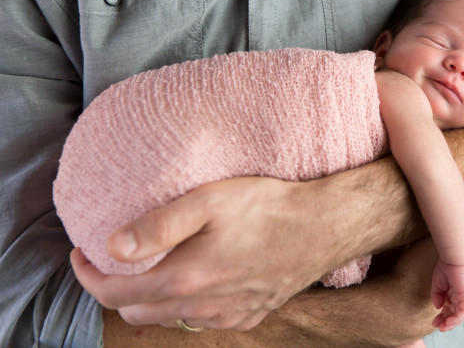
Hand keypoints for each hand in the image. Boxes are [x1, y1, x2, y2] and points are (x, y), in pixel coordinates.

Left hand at [72, 175, 352, 330]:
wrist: (325, 226)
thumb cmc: (268, 207)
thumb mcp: (209, 201)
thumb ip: (158, 226)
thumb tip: (111, 246)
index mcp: (184, 279)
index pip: (115, 292)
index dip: (88, 275)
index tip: (81, 252)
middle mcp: (201, 307)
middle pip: (138, 311)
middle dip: (115, 288)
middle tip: (112, 259)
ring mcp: (228, 316)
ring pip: (170, 318)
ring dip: (150, 298)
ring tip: (151, 266)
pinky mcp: (250, 315)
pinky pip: (204, 320)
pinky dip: (185, 304)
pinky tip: (196, 280)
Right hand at [430, 260, 463, 331]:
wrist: (452, 257)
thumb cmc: (446, 267)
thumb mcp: (438, 285)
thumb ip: (437, 296)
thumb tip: (438, 307)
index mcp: (455, 293)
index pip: (450, 309)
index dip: (442, 317)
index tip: (434, 322)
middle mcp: (462, 297)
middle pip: (455, 314)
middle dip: (446, 322)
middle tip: (437, 326)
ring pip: (460, 315)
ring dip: (451, 323)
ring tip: (442, 328)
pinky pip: (463, 312)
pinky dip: (456, 319)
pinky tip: (447, 323)